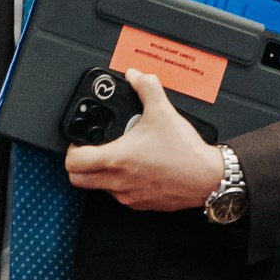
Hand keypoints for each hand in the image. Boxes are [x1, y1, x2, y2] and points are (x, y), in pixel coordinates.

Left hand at [64, 71, 227, 210]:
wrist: (207, 178)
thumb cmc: (185, 153)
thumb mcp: (163, 111)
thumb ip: (147, 87)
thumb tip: (137, 76)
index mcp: (116, 159)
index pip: (72, 162)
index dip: (72, 149)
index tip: (80, 140)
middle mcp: (118, 181)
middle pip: (77, 179)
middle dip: (79, 164)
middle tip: (90, 150)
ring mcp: (127, 195)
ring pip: (97, 188)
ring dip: (99, 174)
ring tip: (117, 156)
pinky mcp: (139, 204)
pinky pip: (118, 195)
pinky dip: (119, 183)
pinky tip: (134, 169)